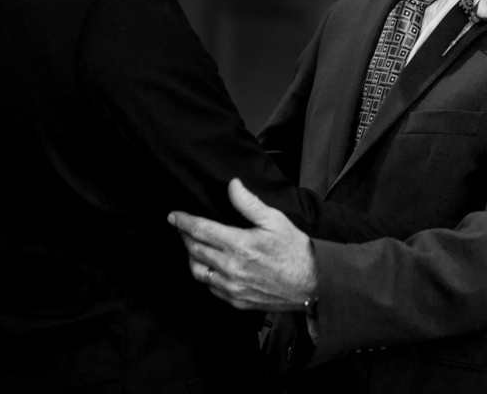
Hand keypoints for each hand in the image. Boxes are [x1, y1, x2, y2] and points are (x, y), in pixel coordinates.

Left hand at [168, 178, 316, 310]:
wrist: (313, 286)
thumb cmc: (296, 251)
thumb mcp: (275, 220)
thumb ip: (249, 203)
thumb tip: (232, 185)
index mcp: (239, 245)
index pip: (200, 230)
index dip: (183, 221)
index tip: (173, 216)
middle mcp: (231, 268)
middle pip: (194, 250)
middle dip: (184, 236)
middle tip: (182, 227)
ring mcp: (232, 287)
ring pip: (198, 271)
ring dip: (191, 256)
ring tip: (193, 246)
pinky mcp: (237, 301)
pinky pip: (211, 288)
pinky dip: (205, 275)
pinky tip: (209, 266)